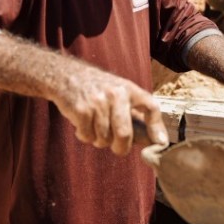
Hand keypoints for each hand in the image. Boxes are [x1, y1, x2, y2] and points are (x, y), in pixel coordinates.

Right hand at [52, 67, 168, 154]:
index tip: (160, 143)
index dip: (157, 127)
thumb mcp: (117, 91)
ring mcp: (98, 102)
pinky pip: (88, 136)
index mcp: (128, 89)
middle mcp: (115, 94)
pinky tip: (82, 125)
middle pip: (124, 134)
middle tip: (118, 149)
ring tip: (94, 128)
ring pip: (104, 138)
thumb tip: (155, 140)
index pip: (151, 107)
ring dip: (99, 140)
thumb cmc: (94, 87)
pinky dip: (85, 136)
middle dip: (121, 148)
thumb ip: (133, 113)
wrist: (64, 74)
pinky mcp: (81, 110)